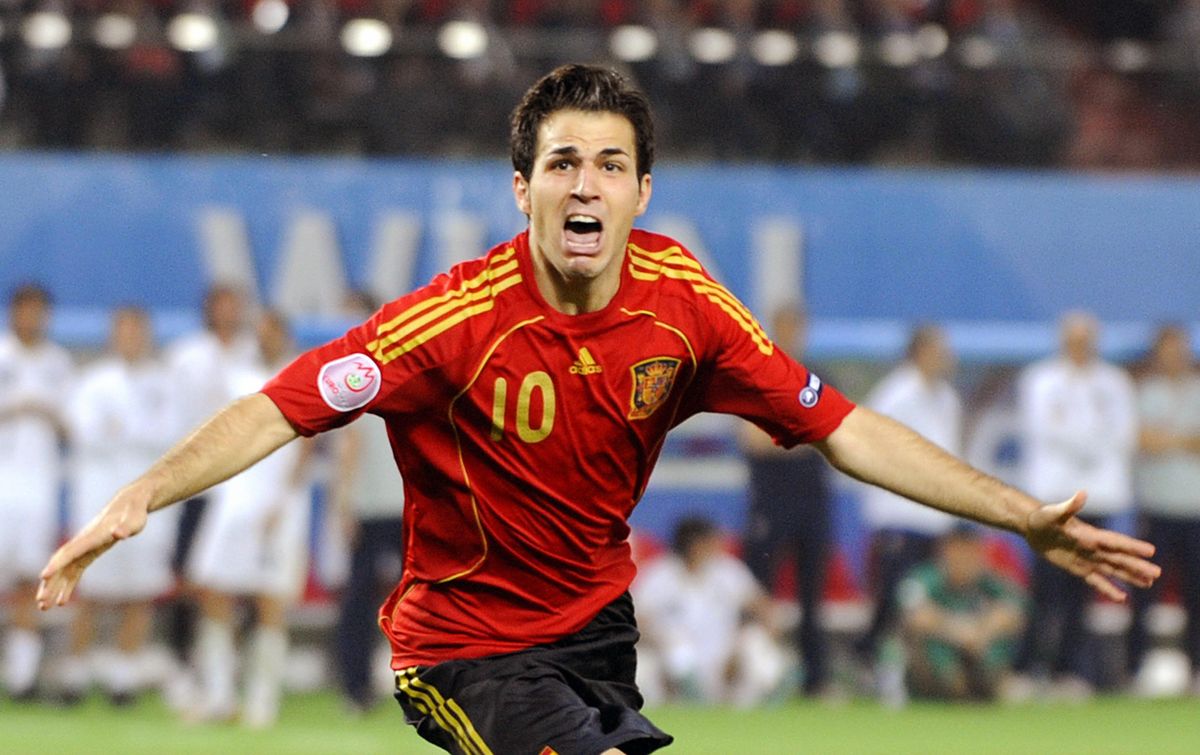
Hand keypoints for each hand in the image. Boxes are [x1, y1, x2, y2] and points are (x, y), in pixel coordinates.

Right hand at [36, 485, 151, 609]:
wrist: (130, 505)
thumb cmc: (134, 513)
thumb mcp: (135, 521)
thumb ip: (126, 528)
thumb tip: (119, 534)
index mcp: (91, 536)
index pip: (70, 552)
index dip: (57, 564)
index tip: (44, 576)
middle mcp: (83, 542)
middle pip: (61, 564)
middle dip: (50, 583)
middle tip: (41, 602)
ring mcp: (84, 548)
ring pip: (64, 570)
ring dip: (54, 587)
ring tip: (45, 606)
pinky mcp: (89, 553)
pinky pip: (74, 572)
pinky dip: (67, 585)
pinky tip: (63, 601)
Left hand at [1025, 490, 1159, 601]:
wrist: (1032, 526)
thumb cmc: (1043, 516)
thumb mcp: (1054, 512)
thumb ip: (1069, 506)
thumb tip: (1082, 493)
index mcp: (1091, 535)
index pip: (1115, 542)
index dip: (1132, 546)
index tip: (1150, 551)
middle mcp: (1094, 548)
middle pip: (1119, 559)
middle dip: (1137, 566)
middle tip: (1157, 574)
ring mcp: (1087, 559)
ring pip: (1113, 570)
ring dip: (1130, 577)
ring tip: (1149, 584)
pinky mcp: (1078, 568)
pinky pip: (1096, 581)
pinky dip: (1108, 589)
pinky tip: (1122, 598)